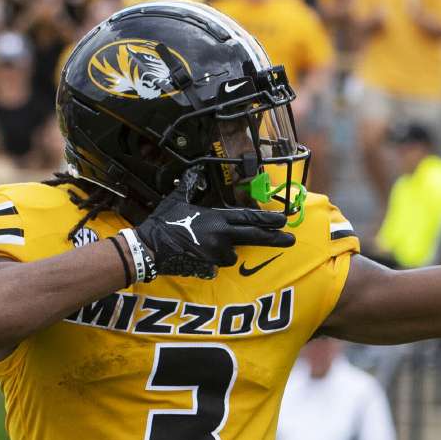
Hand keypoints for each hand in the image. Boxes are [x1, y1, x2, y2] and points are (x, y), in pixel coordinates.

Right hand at [135, 188, 294, 278]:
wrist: (149, 248)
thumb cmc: (162, 223)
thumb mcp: (176, 200)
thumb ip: (189, 186)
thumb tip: (194, 172)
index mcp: (216, 218)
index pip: (248, 217)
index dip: (267, 219)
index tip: (283, 220)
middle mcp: (221, 236)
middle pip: (254, 237)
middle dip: (274, 238)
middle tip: (291, 239)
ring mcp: (215, 253)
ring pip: (232, 254)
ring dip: (225, 251)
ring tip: (203, 246)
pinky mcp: (208, 267)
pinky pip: (217, 265)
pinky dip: (211, 262)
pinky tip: (196, 256)